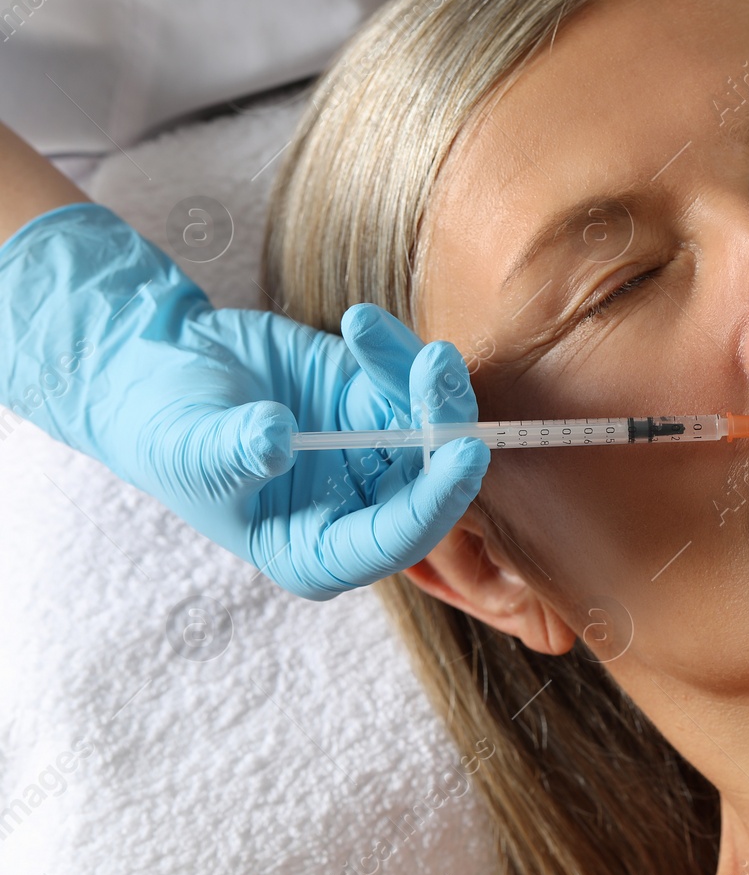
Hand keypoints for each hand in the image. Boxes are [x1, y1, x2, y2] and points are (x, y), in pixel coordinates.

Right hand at [0, 203, 489, 599]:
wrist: (157, 370)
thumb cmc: (164, 432)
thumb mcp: (189, 449)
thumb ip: (234, 453)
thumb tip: (278, 440)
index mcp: (317, 552)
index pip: (394, 539)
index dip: (435, 500)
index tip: (465, 452)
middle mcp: (360, 508)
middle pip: (432, 479)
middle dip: (443, 425)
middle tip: (437, 369)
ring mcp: (373, 451)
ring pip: (431, 423)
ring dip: (429, 381)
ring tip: (406, 344)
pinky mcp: (373, 398)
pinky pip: (406, 377)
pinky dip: (395, 349)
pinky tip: (360, 323)